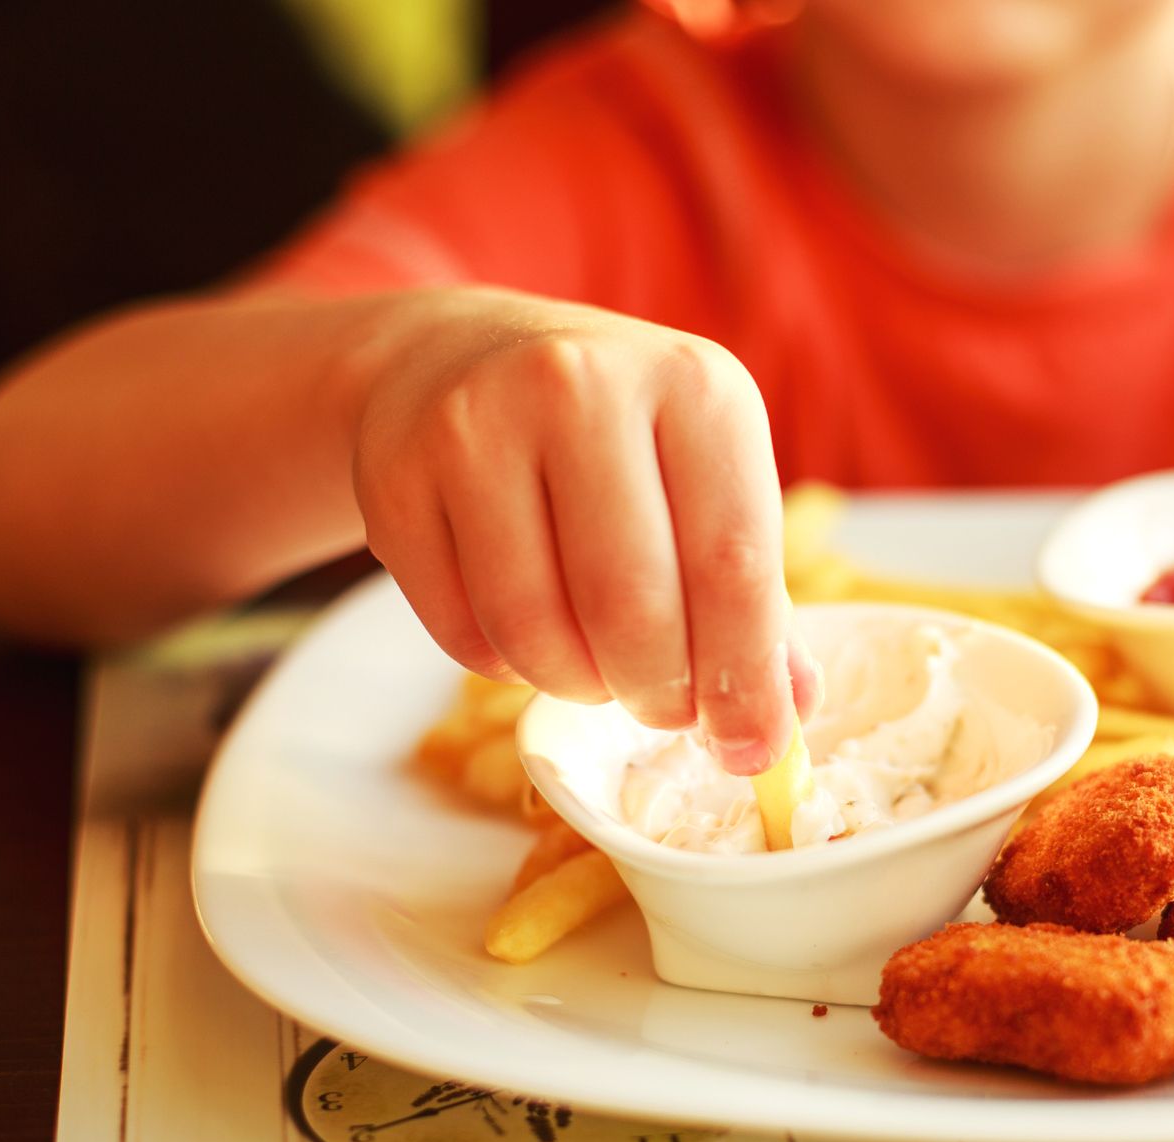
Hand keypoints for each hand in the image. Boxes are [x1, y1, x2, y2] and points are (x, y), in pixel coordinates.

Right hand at [353, 288, 817, 773]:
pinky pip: (460, 633)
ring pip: (535, 629)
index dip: (744, 679)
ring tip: (600, 670)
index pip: (733, 564)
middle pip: (631, 606)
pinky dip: (506, 666)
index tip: (749, 751)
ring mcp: (476, 424)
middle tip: (666, 711)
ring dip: (578, 685)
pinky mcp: (394, 475)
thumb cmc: (618, 439)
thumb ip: (753, 596)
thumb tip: (779, 718)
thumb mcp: (707, 478)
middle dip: (659, 693)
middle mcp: (582, 385)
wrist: (466, 358)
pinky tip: (530, 633)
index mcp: (693, 385)